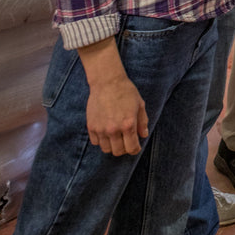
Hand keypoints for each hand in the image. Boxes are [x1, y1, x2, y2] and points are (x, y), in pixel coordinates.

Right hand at [79, 40, 147, 155]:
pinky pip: (96, 142)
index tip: (136, 147)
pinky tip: (106, 132)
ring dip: (112, 146)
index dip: (135, 149)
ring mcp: (101, 129)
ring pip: (106, 149)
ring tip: (116, 137)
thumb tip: (143, 135)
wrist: (107, 82)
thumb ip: (143, 122)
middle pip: (118, 151)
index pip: (132, 148)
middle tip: (126, 141)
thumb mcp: (140, 105)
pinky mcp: (91, 127)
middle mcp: (114, 129)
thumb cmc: (126, 92)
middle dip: (124, 149)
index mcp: (128, 124)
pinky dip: (101, 140)